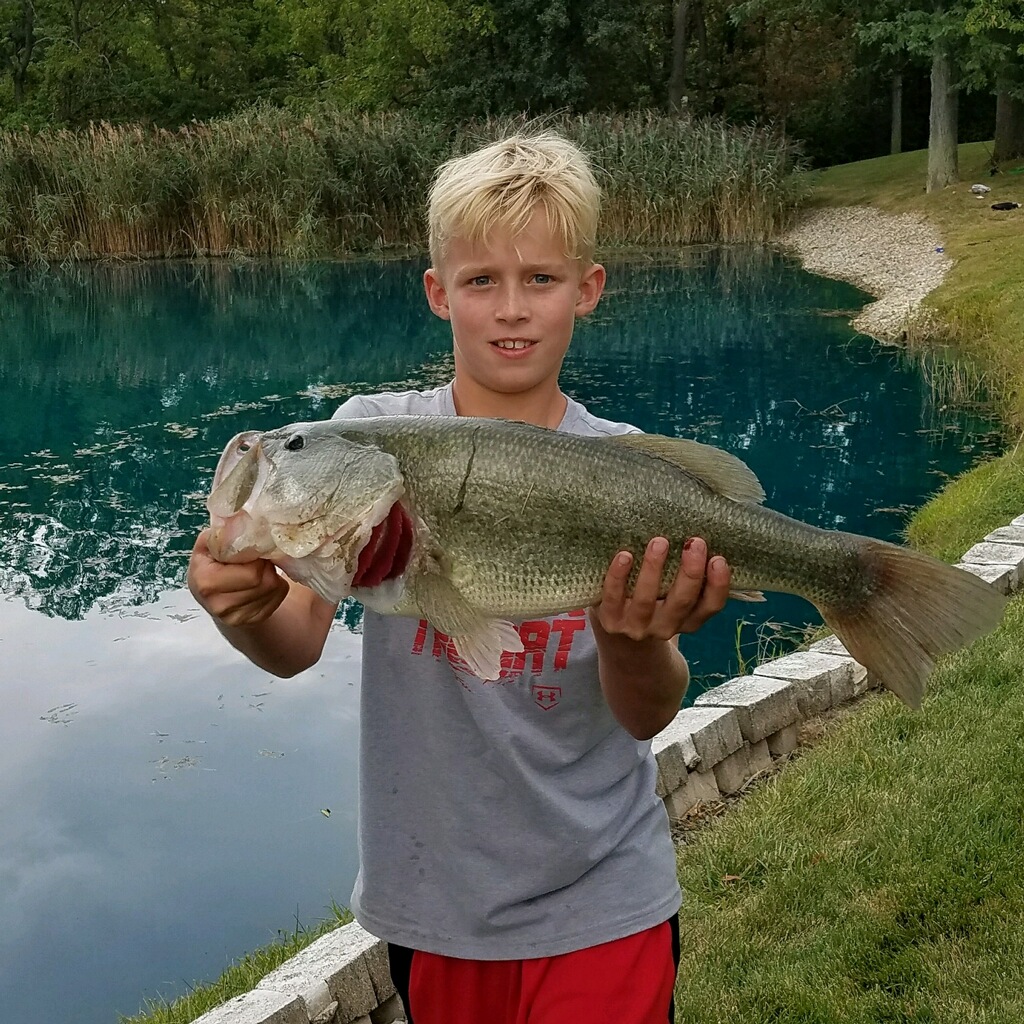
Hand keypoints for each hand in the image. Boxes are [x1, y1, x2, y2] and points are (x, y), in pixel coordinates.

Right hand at [187, 528, 289, 627]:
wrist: (212, 590)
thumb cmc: (211, 561)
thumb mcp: (209, 543)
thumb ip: (222, 533)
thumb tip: (240, 519)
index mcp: (206, 582)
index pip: (251, 572)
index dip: (256, 557)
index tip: (252, 550)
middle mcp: (219, 605)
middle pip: (265, 582)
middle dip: (266, 566)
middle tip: (259, 558)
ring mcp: (236, 618)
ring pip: (274, 590)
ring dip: (272, 575)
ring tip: (260, 568)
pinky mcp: (251, 621)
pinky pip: (278, 599)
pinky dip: (276, 587)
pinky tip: (262, 582)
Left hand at [590, 536, 730, 642]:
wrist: (620, 634)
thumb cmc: (655, 601)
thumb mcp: (675, 594)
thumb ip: (688, 575)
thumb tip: (697, 538)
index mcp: (689, 619)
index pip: (710, 606)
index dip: (718, 586)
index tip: (718, 559)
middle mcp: (666, 626)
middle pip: (682, 602)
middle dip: (690, 572)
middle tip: (695, 542)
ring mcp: (637, 626)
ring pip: (646, 600)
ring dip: (653, 569)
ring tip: (659, 542)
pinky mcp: (611, 621)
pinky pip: (613, 598)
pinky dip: (618, 576)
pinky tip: (624, 555)